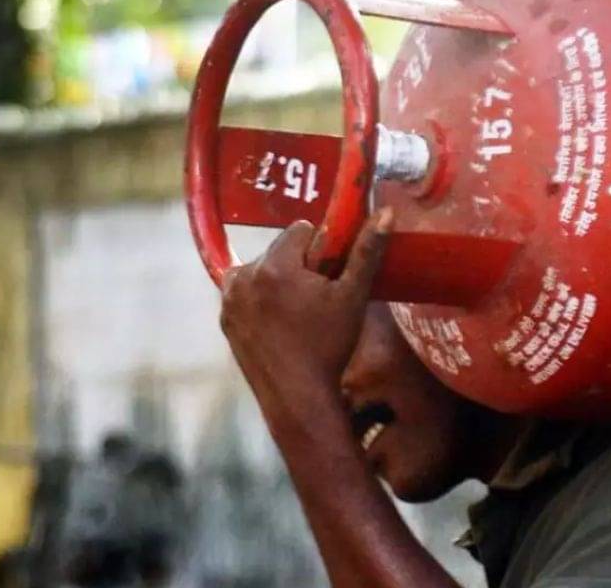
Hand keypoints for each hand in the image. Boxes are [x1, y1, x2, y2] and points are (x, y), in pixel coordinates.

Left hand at [219, 208, 393, 419]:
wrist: (298, 397)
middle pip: (280, 250)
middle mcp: (243, 277)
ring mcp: (229, 299)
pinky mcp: (225, 319)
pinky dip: (262, 299)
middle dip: (299, 265)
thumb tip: (386, 212)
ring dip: (279, 280)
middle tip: (318, 299)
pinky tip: (281, 324)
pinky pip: (246, 292)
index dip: (321, 250)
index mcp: (274, 266)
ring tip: (299, 313)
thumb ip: (367, 251)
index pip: (300, 230)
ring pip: (262, 269)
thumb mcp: (353, 296)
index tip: (330, 276)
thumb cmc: (329, 346)